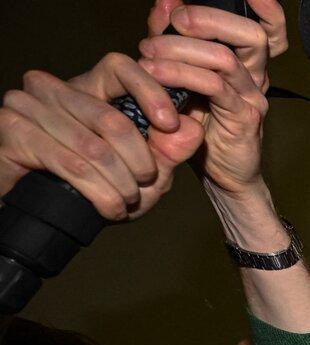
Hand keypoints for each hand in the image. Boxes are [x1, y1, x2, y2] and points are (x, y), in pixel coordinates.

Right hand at [0, 54, 200, 220]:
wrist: (42, 212)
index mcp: (86, 88)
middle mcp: (53, 88)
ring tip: (128, 200)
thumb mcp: (142, 173)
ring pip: (94, 148)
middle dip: (139, 160)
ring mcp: (27, 106)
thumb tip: (192, 129)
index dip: (150, 91)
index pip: (120, 66)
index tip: (170, 124)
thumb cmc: (93, 188)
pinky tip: (110, 209)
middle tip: (148, 182)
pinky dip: (100, 193)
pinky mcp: (12, 130)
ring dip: (120, 183)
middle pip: (112, 119)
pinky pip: (70, 164)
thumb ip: (169, 150)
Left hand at [138, 0, 285, 199]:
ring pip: (224, 58)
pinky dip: (181, 76)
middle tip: (174, 21)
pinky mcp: (243, 119)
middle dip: (209, 19)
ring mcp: (252, 97)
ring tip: (148, 53)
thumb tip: (166, 2)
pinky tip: (156, 76)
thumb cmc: (202, 125)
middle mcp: (256, 76)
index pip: (268, 28)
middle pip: (252, 34)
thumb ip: (174, 38)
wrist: (222, 176)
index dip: (264, 7)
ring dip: (180, 49)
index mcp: (246, 62)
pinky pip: (214, 88)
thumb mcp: (182, 74)